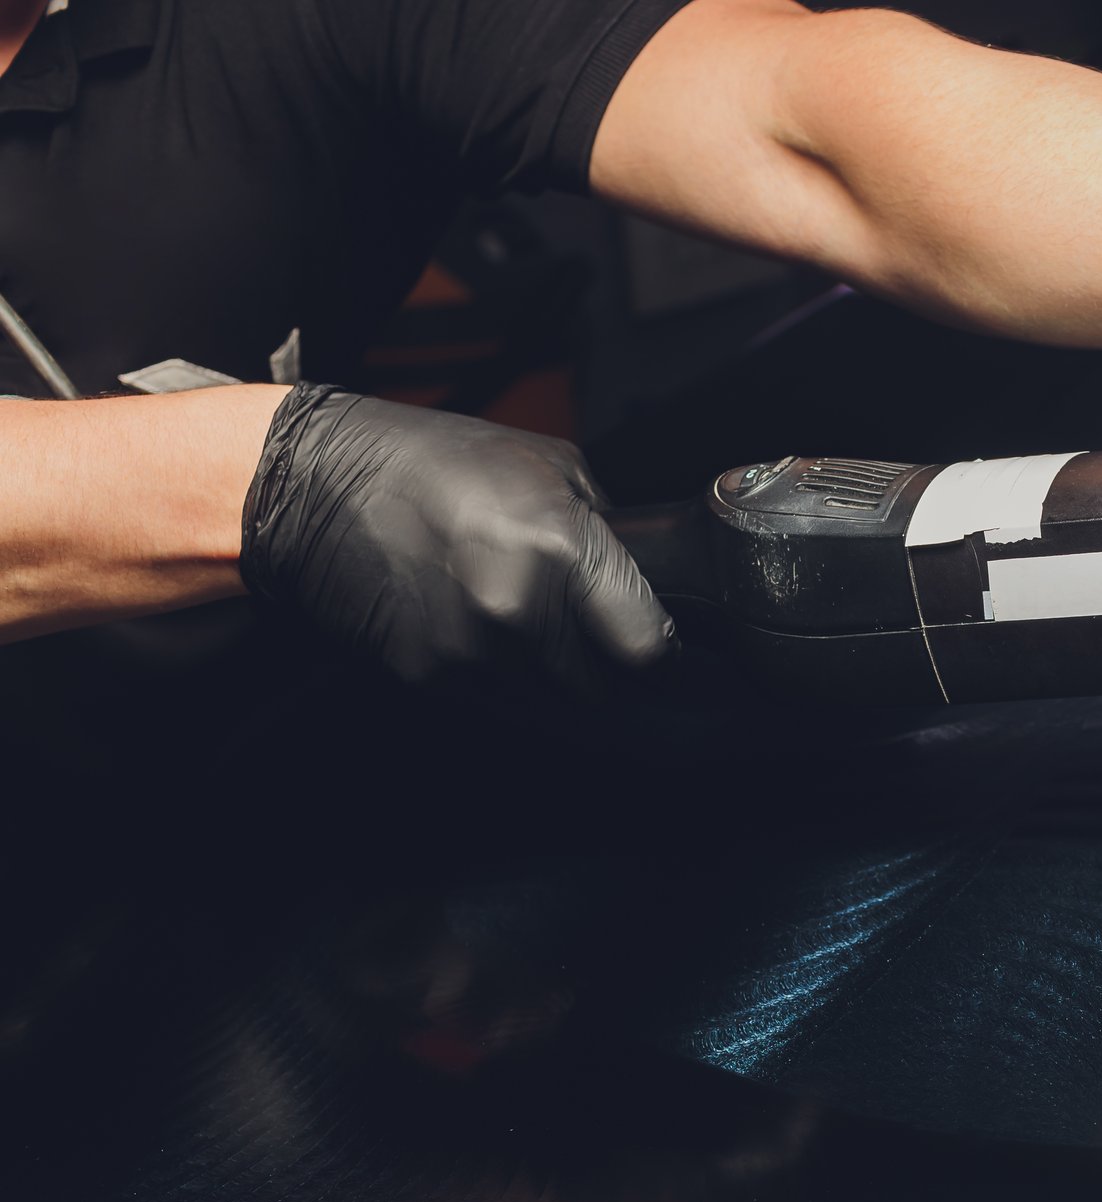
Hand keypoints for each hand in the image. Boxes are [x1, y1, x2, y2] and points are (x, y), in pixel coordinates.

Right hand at [240, 385, 675, 686]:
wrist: (311, 487)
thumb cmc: (431, 463)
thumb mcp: (547, 465)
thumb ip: (605, 528)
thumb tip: (641, 579)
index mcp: (560, 546)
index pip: (647, 649)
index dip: (664, 657)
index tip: (663, 653)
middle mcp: (518, 609)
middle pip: (605, 692)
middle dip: (613, 676)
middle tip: (604, 650)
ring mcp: (470, 652)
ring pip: (556, 710)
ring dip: (562, 688)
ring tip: (543, 639)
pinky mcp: (429, 679)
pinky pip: (501, 707)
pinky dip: (511, 687)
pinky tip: (496, 644)